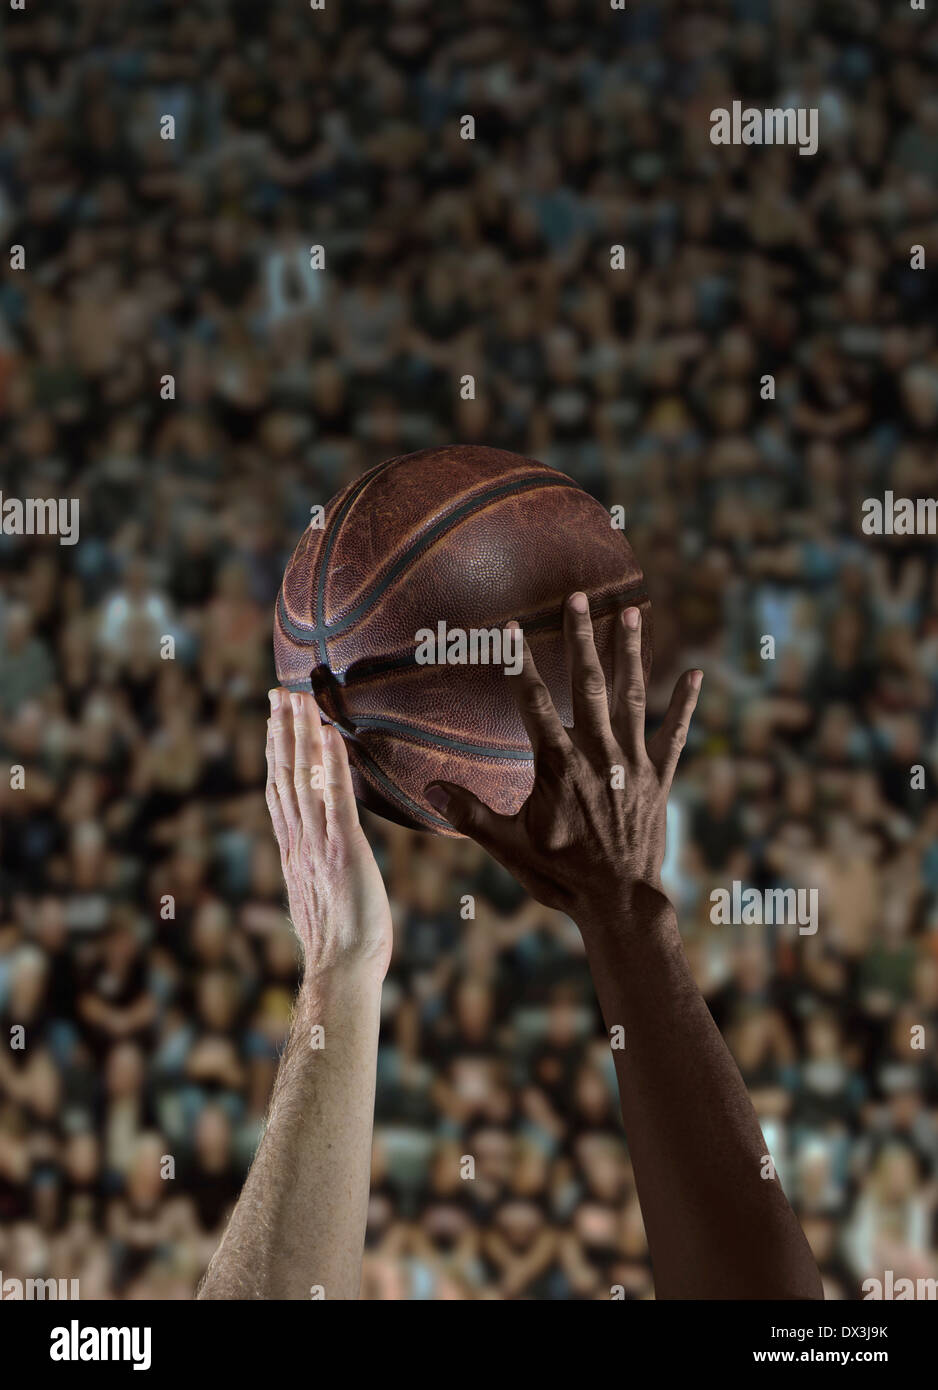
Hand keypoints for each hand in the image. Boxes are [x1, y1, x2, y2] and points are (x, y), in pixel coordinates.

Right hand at [267, 689, 392, 984]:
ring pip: (305, 777)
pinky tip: (331, 732)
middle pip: (286, 774)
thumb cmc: (340, 946)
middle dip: (282, 730)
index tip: (273, 722)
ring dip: (302, 734)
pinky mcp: (344, 848)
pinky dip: (332, 761)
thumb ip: (315, 872)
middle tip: (278, 693)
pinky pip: (337, 796)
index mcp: (294, 851)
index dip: (275, 753)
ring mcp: (318, 843)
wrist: (341, 971)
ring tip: (298, 698)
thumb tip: (318, 863)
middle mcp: (299, 841)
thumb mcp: (320, 899)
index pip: (280, 791)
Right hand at [424, 595, 700, 924]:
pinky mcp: (659, 777)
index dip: (520, 664)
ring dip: (630, 652)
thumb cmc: (559, 875)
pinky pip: (675, 733)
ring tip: (632, 611)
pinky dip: (685, 703)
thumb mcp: (506, 846)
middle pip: (588, 684)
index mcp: (558, 765)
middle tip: (578, 597)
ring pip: (632, 696)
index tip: (512, 629)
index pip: (533, 703)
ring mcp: (633, 763)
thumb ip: (469, 813)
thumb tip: (430, 788)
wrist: (620, 902)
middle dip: (581, 637)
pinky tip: (696, 672)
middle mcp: (598, 754)